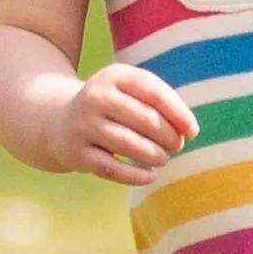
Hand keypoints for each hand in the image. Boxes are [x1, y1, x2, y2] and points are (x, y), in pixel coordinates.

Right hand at [55, 63, 197, 185]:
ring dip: (155, 155)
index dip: (178, 113)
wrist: (59, 120)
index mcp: (114, 76)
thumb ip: (160, 102)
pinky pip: (112, 168)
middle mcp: (96, 97)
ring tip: (163, 158)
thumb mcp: (129, 91)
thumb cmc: (111, 106)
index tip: (193, 131)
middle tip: (176, 146)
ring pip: (129, 144)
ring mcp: (84, 125)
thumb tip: (188, 131)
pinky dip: (135, 175)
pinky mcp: (77, 152)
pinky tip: (149, 176)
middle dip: (168, 137)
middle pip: (145, 119)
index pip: (154, 92)